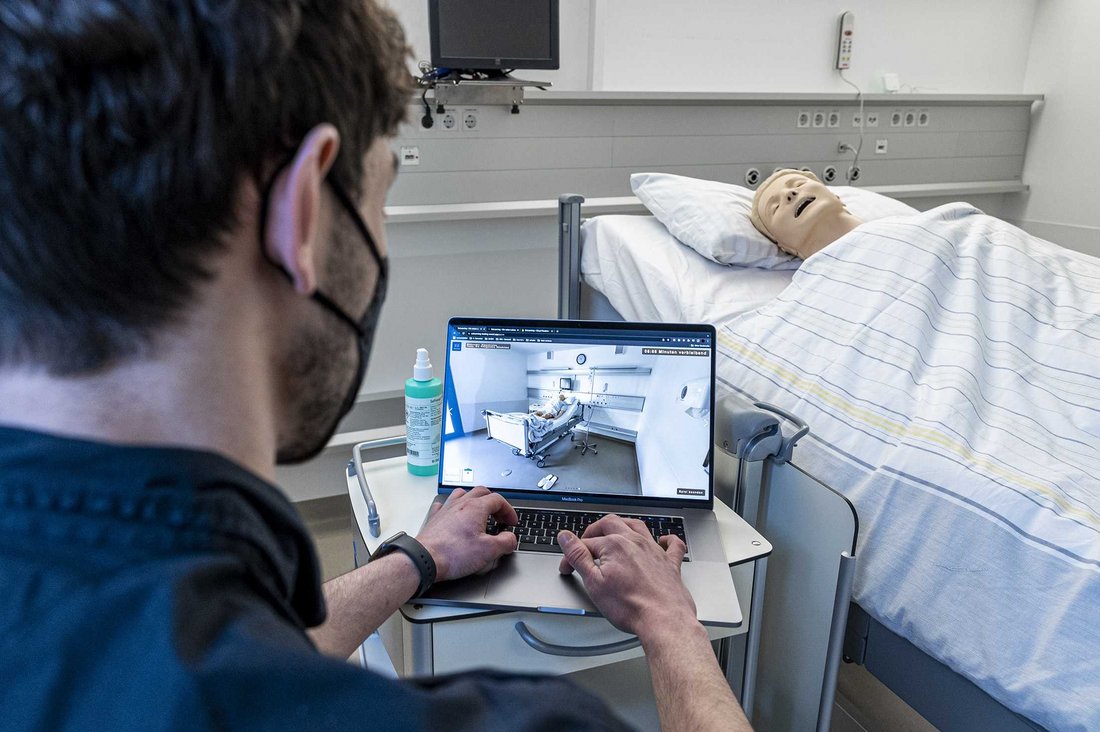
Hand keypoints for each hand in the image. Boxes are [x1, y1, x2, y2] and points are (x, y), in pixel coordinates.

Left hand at [416, 486, 518, 580]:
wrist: (425, 559)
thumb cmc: (453, 554)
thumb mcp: (488, 551)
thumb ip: (505, 542)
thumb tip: (511, 539)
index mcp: (476, 508)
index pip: (498, 500)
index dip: (508, 510)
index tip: (511, 522)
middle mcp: (461, 504)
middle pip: (481, 492)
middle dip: (494, 502)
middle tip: (499, 515)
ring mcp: (446, 509)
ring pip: (462, 493)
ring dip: (474, 499)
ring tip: (479, 510)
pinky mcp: (435, 519)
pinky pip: (444, 505)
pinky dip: (452, 507)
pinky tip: (453, 513)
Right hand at [557, 515, 696, 638]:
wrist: (663, 620)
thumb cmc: (631, 606)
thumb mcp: (594, 583)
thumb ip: (578, 556)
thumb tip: (565, 537)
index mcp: (615, 545)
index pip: (586, 543)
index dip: (572, 555)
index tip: (567, 568)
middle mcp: (635, 542)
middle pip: (611, 524)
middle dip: (595, 530)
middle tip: (586, 541)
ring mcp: (654, 551)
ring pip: (637, 526)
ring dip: (624, 525)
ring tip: (615, 530)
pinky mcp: (670, 564)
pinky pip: (672, 545)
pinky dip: (667, 540)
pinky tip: (663, 540)